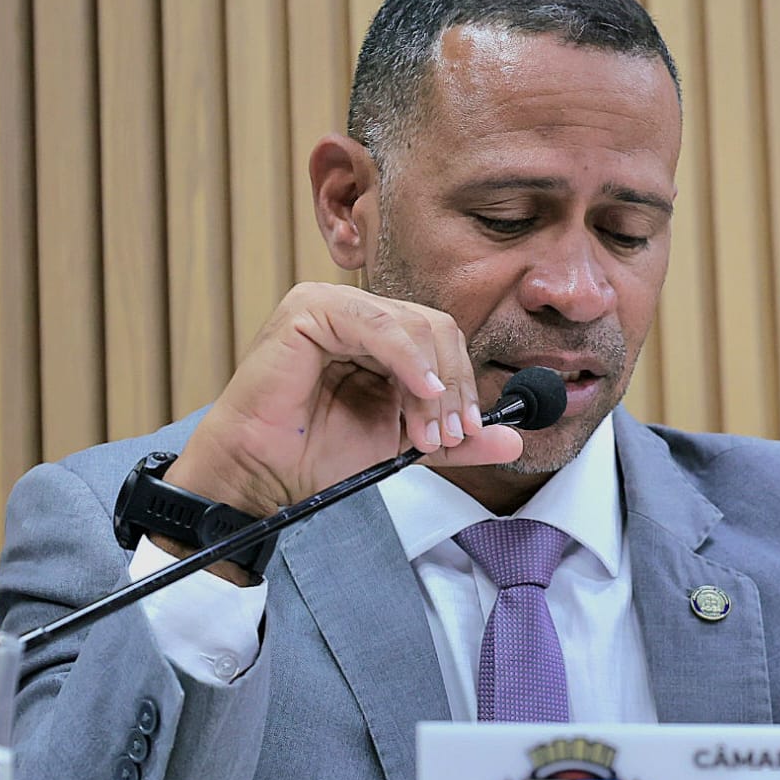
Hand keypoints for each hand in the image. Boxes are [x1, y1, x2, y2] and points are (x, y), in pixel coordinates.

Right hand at [166, 282, 522, 515]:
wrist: (265, 475)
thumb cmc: (318, 454)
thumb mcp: (404, 446)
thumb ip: (456, 439)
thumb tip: (514, 439)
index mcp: (380, 336)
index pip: (443, 339)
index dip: (463, 384)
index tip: (466, 433)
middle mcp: (359, 313)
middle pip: (437, 328)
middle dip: (453, 387)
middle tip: (447, 436)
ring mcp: (333, 304)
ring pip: (414, 325)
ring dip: (432, 382)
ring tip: (426, 431)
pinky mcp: (309, 309)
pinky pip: (377, 324)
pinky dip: (408, 358)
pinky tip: (422, 391)